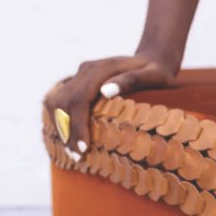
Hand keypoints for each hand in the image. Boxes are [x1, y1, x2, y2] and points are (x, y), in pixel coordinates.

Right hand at [43, 55, 176, 155]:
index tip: (83, 148)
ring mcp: (80, 74)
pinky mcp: (79, 81)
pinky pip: (61, 101)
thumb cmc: (158, 73)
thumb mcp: (154, 75)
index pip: (79, 99)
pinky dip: (61, 120)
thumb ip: (132, 80)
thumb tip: (106, 92)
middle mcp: (86, 69)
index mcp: (102, 68)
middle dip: (67, 131)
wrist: (153, 59)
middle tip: (77, 157)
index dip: (78, 125)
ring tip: (72, 151)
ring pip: (57, 101)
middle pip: (63, 102)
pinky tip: (70, 138)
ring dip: (61, 127)